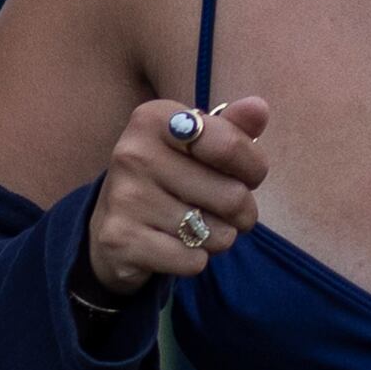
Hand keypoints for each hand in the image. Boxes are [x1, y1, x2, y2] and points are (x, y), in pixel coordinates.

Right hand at [83, 94, 272, 301]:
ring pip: (216, 234)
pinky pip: (193, 261)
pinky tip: (175, 247)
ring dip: (219, 238)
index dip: (253, 168)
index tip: (247, 175)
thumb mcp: (197, 145)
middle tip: (224, 210)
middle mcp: (133, 153)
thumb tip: (259, 108)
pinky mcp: (120, 240)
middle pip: (232, 196)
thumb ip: (232, 128)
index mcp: (154, 119)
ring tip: (197, 227)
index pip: (231, 146)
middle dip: (243, 212)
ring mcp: (125, 197)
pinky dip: (195, 261)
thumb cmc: (169, 176)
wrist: (112, 224)